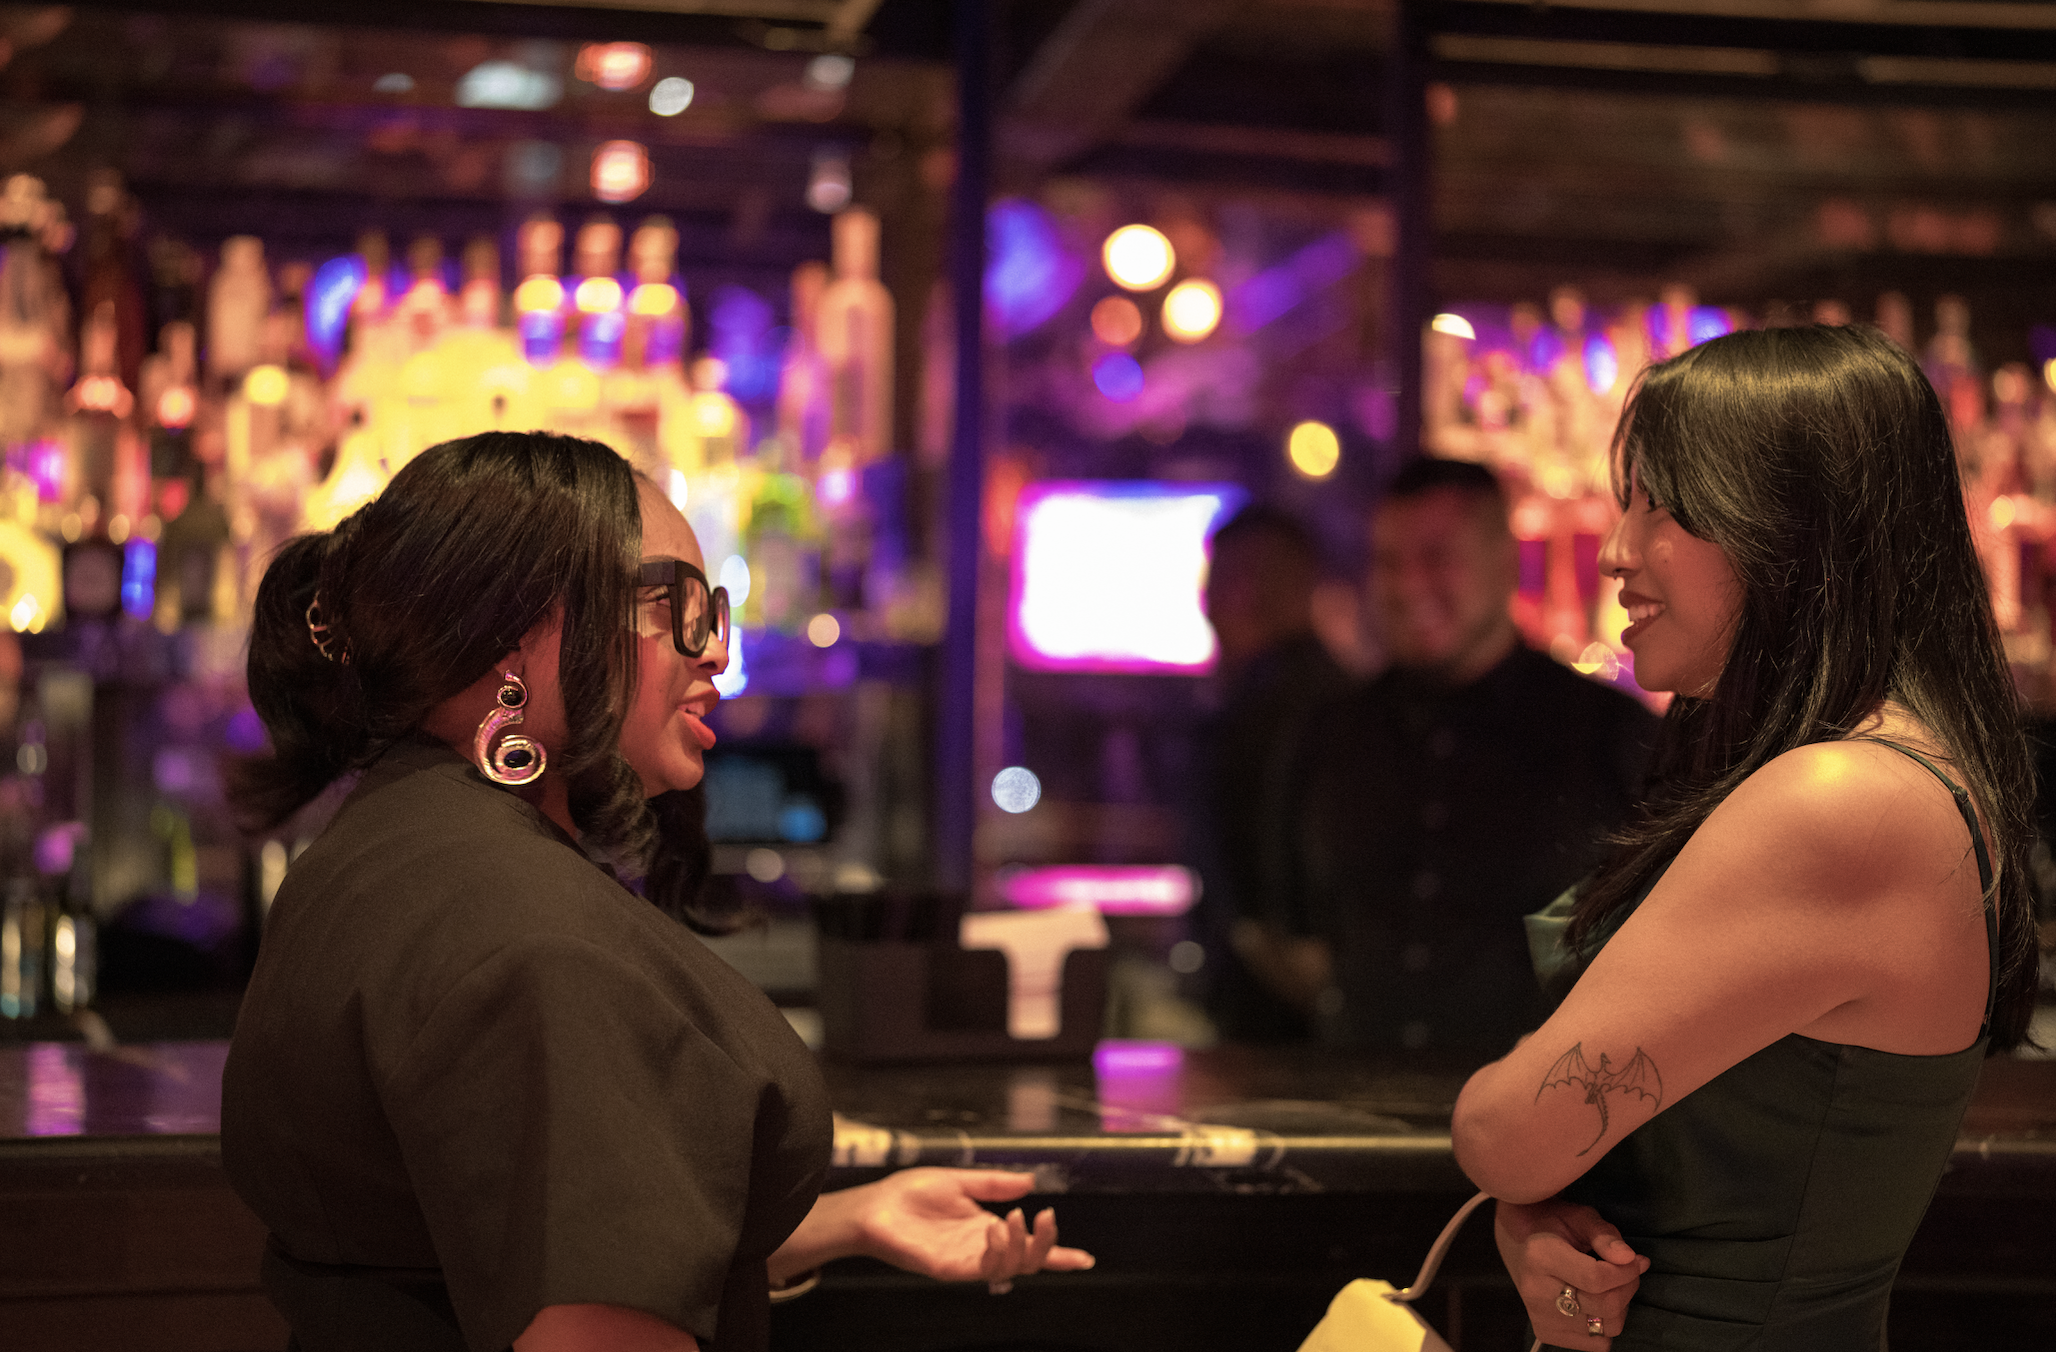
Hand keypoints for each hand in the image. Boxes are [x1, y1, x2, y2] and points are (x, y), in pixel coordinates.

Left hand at [850, 1168, 1095, 1291]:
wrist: (874, 1207)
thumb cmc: (908, 1195)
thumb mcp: (960, 1180)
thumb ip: (995, 1183)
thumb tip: (1030, 1182)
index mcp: (987, 1228)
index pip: (1028, 1245)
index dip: (1057, 1253)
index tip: (1084, 1258)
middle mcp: (982, 1248)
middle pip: (1029, 1260)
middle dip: (1047, 1244)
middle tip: (1047, 1217)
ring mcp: (968, 1260)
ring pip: (1013, 1267)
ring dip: (1022, 1243)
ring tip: (1012, 1218)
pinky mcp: (952, 1268)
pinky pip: (985, 1267)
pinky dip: (998, 1249)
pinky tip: (994, 1227)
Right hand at [1494, 1197, 1647, 1348]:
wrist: (1516, 1240)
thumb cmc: (1552, 1223)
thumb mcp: (1579, 1217)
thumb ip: (1605, 1235)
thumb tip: (1630, 1258)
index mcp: (1540, 1256)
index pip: (1597, 1278)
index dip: (1627, 1272)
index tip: (1638, 1260)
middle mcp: (1536, 1291)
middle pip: (1605, 1305)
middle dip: (1628, 1287)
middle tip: (1629, 1270)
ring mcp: (1540, 1316)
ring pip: (1606, 1328)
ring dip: (1620, 1307)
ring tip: (1612, 1286)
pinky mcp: (1546, 1333)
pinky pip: (1597, 1344)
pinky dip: (1606, 1325)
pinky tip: (1597, 1304)